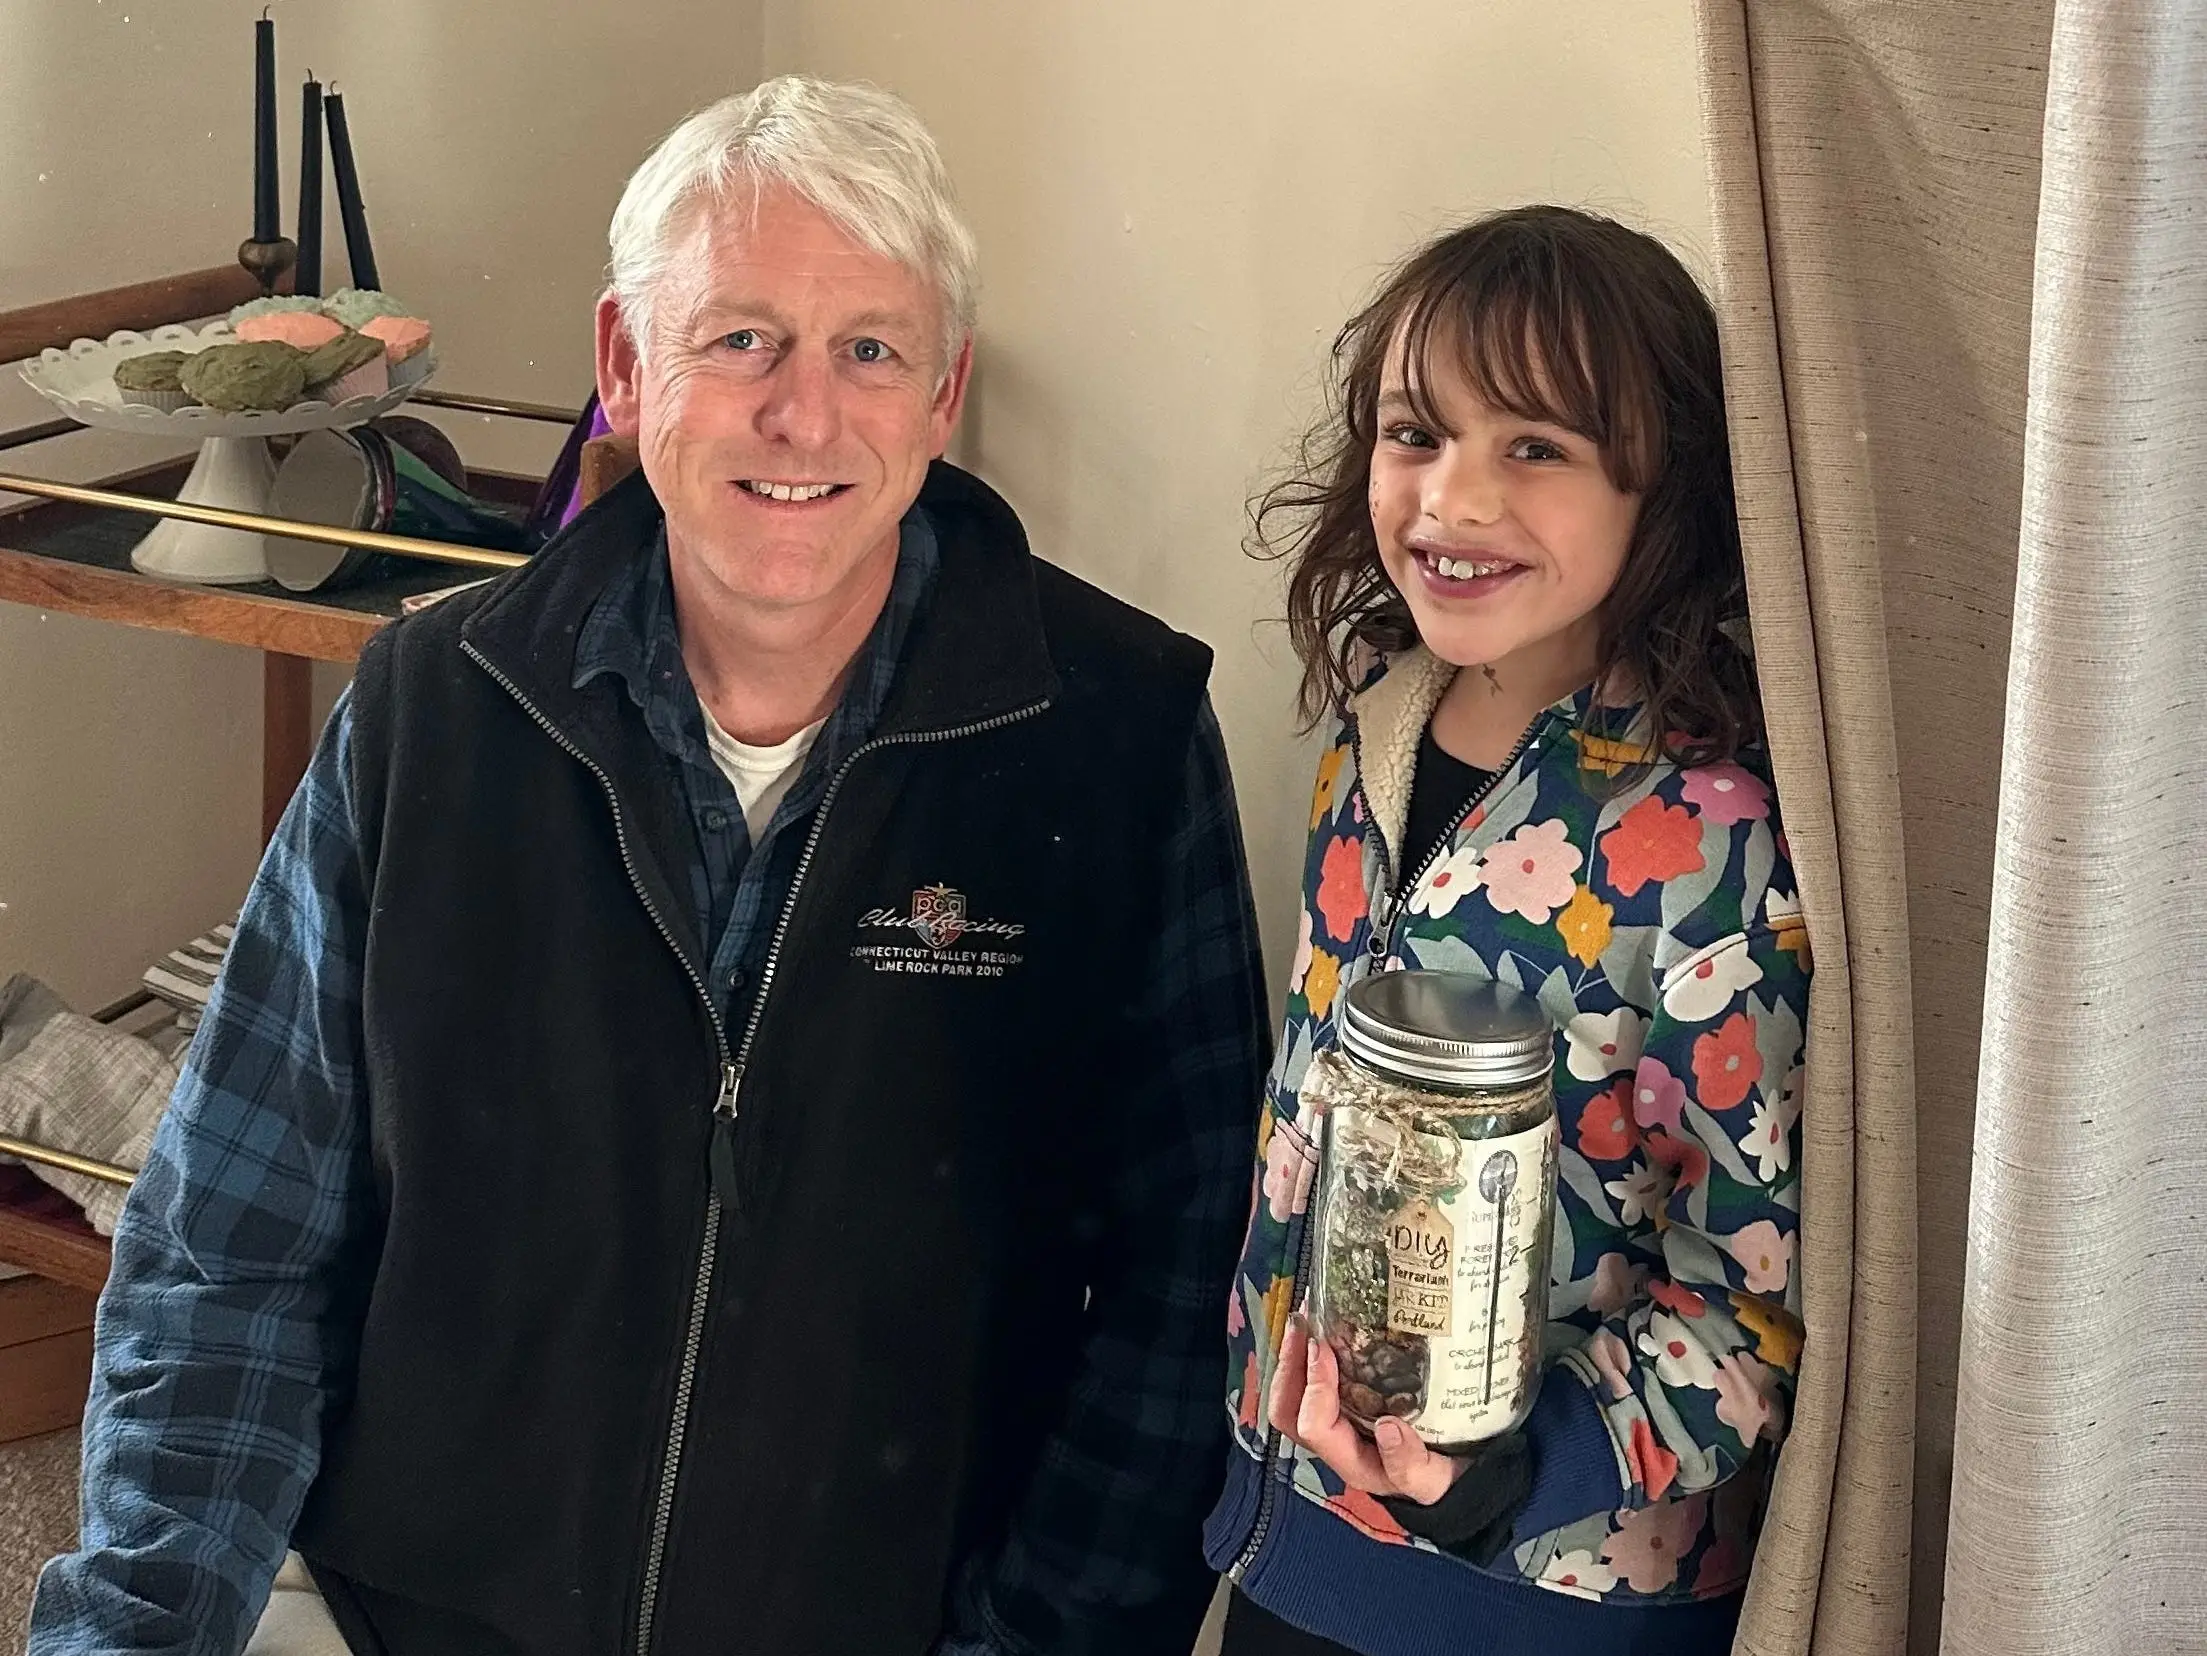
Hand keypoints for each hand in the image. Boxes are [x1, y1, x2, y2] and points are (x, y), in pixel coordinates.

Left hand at [1268, 1317, 1464, 1504]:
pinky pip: (1310, 1383)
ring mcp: (1336, 1423)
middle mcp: (1335, 1444)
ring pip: (1292, 1396)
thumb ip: (1412, 1465)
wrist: (1455, 1476)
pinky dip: (1307, 1354)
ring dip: (1292, 1356)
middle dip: (1288, 1366)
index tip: (1325, 1348)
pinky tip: (1320, 1324)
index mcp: (1352, 1461)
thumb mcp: (1435, 1479)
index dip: (1314, 1388)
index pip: (1314, 1427)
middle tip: (1302, 1323)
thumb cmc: (1442, 1477)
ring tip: (1303, 1316)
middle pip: (1287, 1411)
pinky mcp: (1345, 1406)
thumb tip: (1388, 1430)